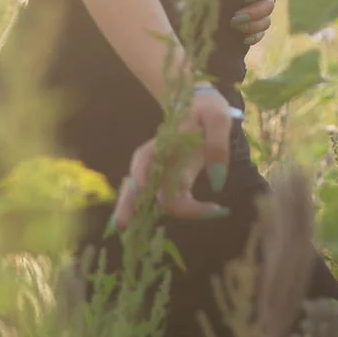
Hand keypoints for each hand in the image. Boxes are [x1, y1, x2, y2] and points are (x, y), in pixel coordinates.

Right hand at [109, 83, 236, 230]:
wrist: (201, 102)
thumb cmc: (207, 108)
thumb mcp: (217, 118)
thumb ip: (217, 146)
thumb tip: (216, 182)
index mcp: (164, 142)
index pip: (146, 162)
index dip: (143, 178)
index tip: (152, 191)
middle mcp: (159, 159)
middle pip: (137, 184)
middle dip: (128, 204)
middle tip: (120, 226)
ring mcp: (166, 170)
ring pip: (151, 196)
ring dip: (149, 214)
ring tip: (149, 234)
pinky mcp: (176, 178)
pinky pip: (170, 199)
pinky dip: (180, 211)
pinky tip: (197, 215)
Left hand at [230, 0, 275, 47]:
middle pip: (268, 4)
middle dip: (254, 13)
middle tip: (235, 18)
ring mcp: (257, 4)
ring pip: (266, 19)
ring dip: (254, 27)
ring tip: (236, 28)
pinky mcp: (251, 17)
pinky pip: (260, 31)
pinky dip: (254, 37)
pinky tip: (243, 40)